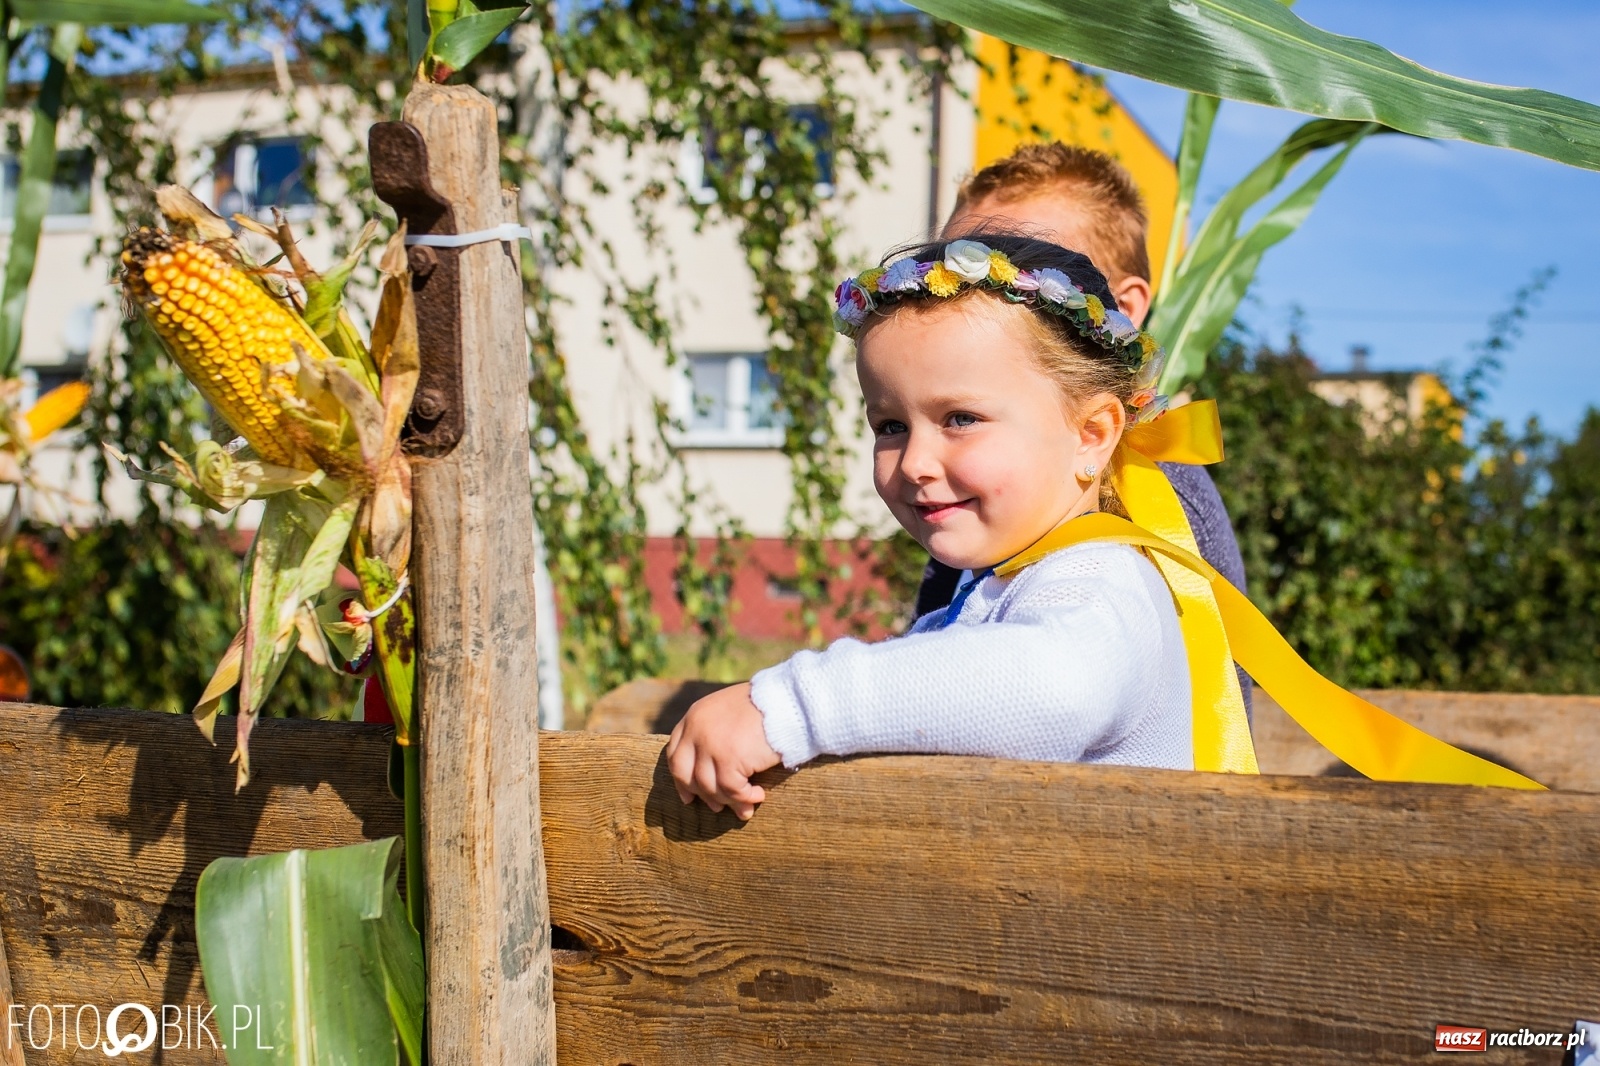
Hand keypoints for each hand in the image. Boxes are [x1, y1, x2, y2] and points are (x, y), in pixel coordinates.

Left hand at [665, 682, 780, 820]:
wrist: (787, 701)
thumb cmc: (765, 706)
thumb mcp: (729, 712)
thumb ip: (715, 733)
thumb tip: (712, 772)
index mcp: (695, 716)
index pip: (675, 754)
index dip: (681, 778)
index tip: (690, 795)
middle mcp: (696, 729)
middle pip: (684, 773)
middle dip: (701, 794)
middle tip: (716, 808)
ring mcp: (710, 745)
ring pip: (709, 787)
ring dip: (729, 801)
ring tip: (745, 807)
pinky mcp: (728, 759)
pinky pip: (732, 790)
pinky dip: (745, 798)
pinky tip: (758, 796)